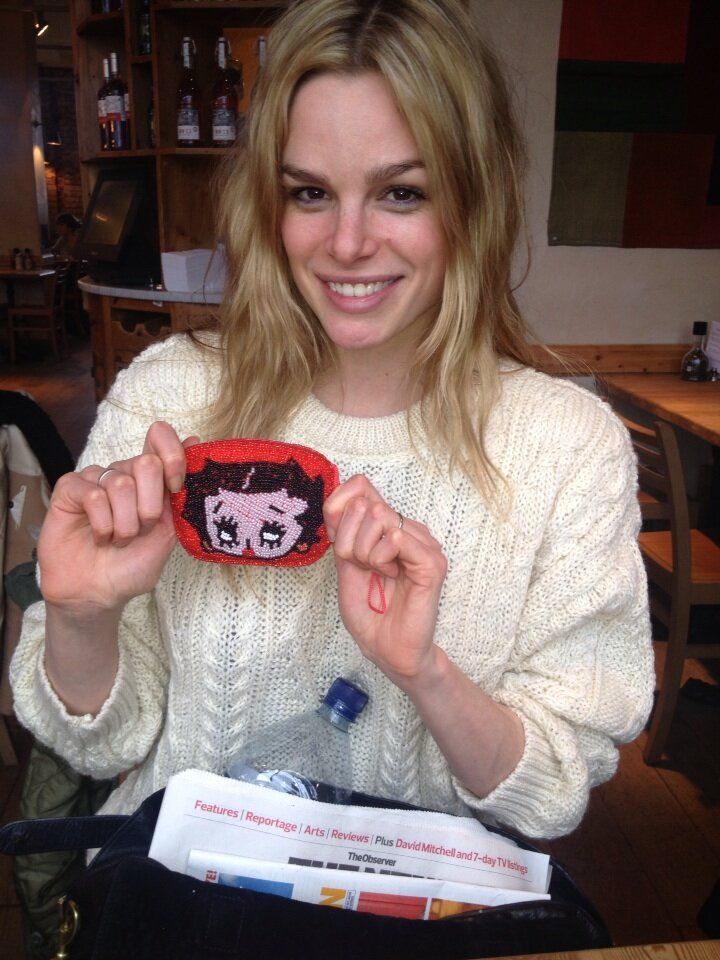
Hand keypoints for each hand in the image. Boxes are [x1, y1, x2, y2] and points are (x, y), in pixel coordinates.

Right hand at [38, 421, 198, 616]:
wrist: (99, 594)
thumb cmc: (133, 564)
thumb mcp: (168, 532)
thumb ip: (181, 493)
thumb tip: (195, 440)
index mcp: (151, 479)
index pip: (161, 436)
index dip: (173, 457)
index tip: (176, 487)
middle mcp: (125, 473)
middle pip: (147, 463)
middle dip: (150, 507)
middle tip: (142, 530)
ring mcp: (96, 479)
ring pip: (121, 484)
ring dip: (125, 524)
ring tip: (118, 540)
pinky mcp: (70, 489)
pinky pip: (92, 494)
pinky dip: (102, 524)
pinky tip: (99, 537)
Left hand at [324, 475, 446, 682]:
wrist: (387, 649)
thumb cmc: (370, 613)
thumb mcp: (344, 565)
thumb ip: (343, 532)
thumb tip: (340, 500)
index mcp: (387, 528)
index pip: (361, 486)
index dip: (339, 508)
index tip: (341, 545)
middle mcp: (408, 530)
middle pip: (365, 504)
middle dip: (350, 540)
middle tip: (364, 567)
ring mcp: (423, 543)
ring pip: (379, 517)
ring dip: (364, 552)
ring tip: (379, 574)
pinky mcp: (431, 561)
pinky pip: (395, 538)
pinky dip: (380, 559)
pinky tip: (391, 576)